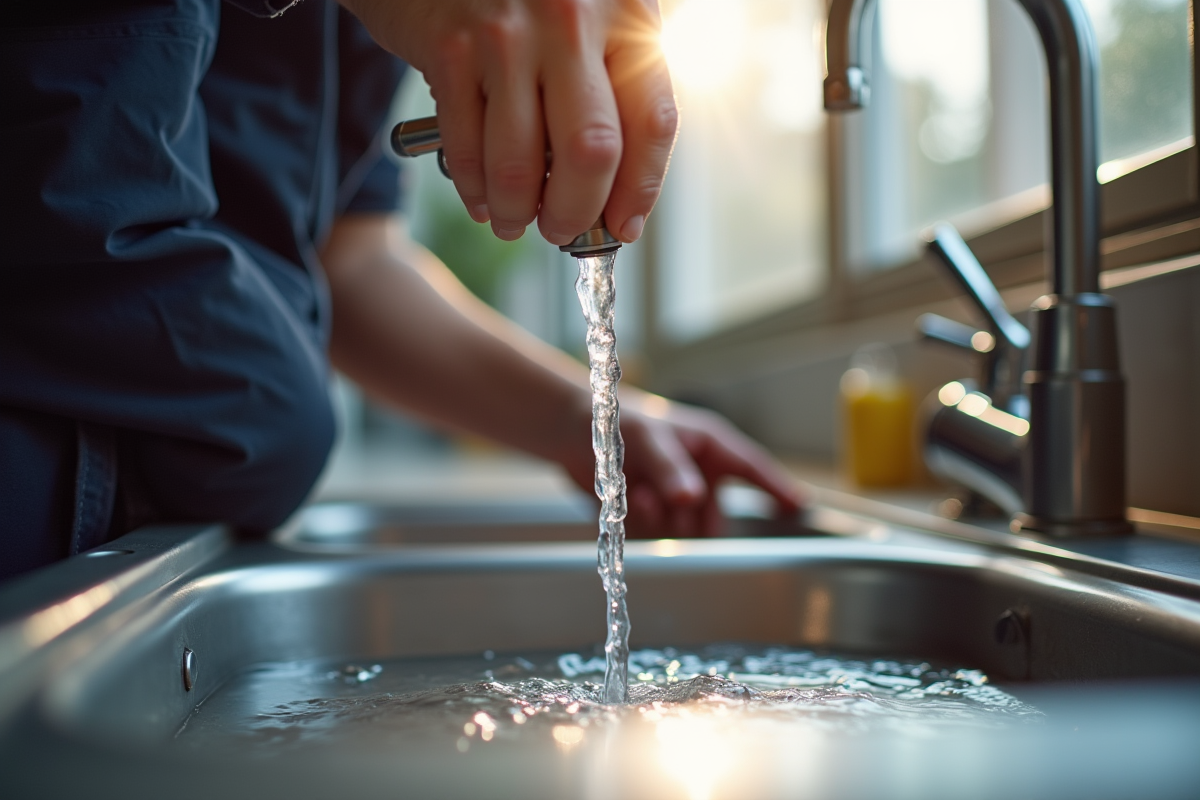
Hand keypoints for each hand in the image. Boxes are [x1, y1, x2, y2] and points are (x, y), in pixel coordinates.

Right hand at [340, 0, 677, 245]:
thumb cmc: (530, 1)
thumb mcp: (593, 24)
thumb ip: (615, 92)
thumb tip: (619, 202)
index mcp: (625, 13)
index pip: (653, 122)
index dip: (640, 190)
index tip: (623, 225)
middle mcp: (571, 18)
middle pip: (590, 153)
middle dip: (575, 213)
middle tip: (562, 231)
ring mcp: (507, 34)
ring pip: (520, 165)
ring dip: (519, 214)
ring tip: (517, 222)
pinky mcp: (450, 49)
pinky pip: (467, 149)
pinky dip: (476, 190)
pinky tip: (484, 199)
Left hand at [558, 392, 804, 537]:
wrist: (575, 433)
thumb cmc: (620, 421)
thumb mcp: (649, 439)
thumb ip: (670, 469)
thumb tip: (692, 500)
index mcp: (711, 448)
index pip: (753, 470)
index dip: (777, 488)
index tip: (800, 507)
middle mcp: (700, 477)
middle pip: (716, 519)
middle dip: (694, 519)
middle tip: (673, 502)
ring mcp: (677, 499)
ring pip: (686, 532)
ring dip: (663, 520)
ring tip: (639, 491)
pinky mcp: (652, 516)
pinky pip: (657, 536)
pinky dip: (641, 521)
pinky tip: (627, 496)